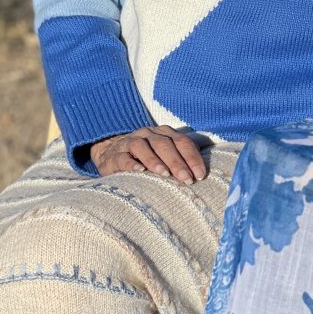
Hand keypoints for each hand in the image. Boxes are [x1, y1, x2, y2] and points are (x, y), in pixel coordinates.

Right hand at [90, 125, 206, 182]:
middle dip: (177, 162)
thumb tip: (201, 176)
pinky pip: (123, 157)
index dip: (192, 157)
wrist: (110, 154)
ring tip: (164, 174)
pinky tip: (139, 171)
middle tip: (187, 180)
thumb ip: (181, 161)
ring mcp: (129, 142)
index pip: (182, 141)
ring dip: (155, 160)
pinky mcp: (114, 155)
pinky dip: (131, 163)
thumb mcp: (164, 156)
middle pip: (164, 144)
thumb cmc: (146, 160)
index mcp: (164, 133)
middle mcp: (148, 134)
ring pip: (143, 147)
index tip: (200, 175)